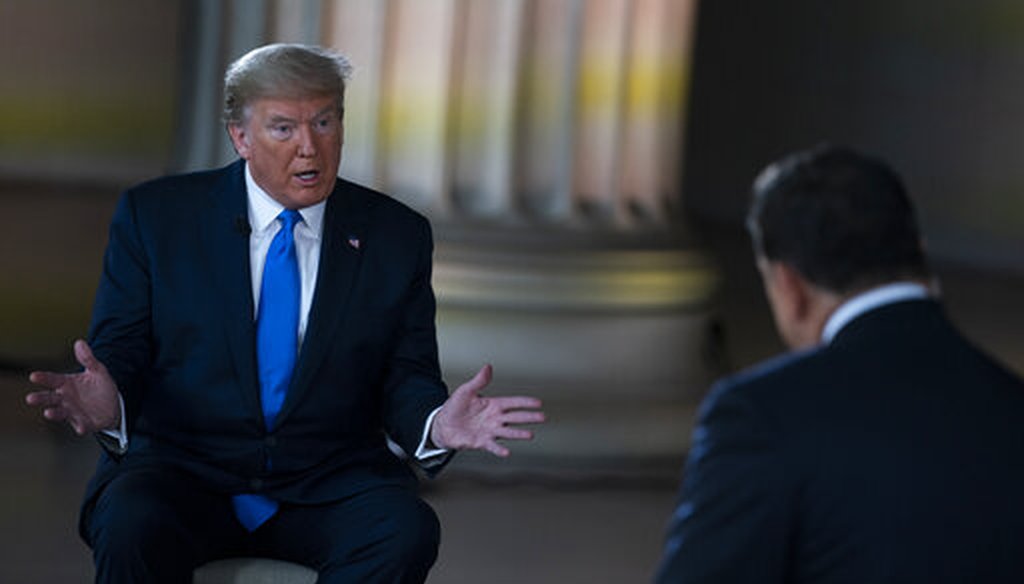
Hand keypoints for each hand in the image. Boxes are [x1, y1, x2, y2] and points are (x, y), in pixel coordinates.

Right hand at [25, 339, 119, 434]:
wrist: (114, 405)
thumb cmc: (100, 387)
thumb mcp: (97, 371)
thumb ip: (88, 359)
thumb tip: (79, 342)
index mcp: (66, 384)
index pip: (52, 380)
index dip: (43, 378)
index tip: (33, 376)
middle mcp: (66, 399)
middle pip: (50, 398)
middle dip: (40, 398)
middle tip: (30, 398)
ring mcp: (74, 412)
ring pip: (61, 413)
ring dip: (54, 413)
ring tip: (48, 412)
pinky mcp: (85, 423)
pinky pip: (81, 426)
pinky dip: (80, 427)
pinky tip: (79, 428)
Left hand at [430, 364, 544, 456]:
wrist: (443, 425)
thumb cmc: (455, 407)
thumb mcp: (466, 391)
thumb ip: (478, 381)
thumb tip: (488, 367)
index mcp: (493, 405)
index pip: (513, 402)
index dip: (525, 402)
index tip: (538, 402)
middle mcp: (495, 419)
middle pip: (515, 417)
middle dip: (529, 417)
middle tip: (542, 417)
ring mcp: (489, 431)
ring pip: (508, 432)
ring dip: (518, 433)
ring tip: (530, 435)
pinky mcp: (481, 442)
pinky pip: (492, 446)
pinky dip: (499, 449)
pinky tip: (506, 452)